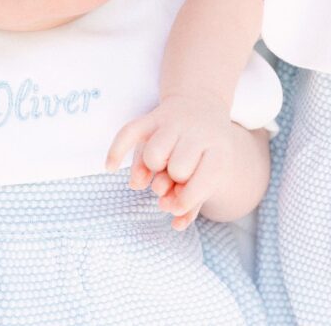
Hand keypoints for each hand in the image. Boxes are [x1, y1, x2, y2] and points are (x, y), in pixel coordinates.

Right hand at [105, 93, 237, 230]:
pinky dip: (116, 151)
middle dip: (172, 180)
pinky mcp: (153, 115)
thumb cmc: (202, 153)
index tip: (178, 207)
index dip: (187, 200)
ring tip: (161, 165)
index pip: (204, 181)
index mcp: (219, 149)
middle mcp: (198, 132)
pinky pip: (129, 133)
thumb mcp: (208, 175)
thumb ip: (192, 203)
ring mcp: (175, 121)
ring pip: (152, 156)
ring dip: (151, 168)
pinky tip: (111, 167)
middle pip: (178, 170)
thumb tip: (176, 224)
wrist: (201, 105)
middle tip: (174, 177)